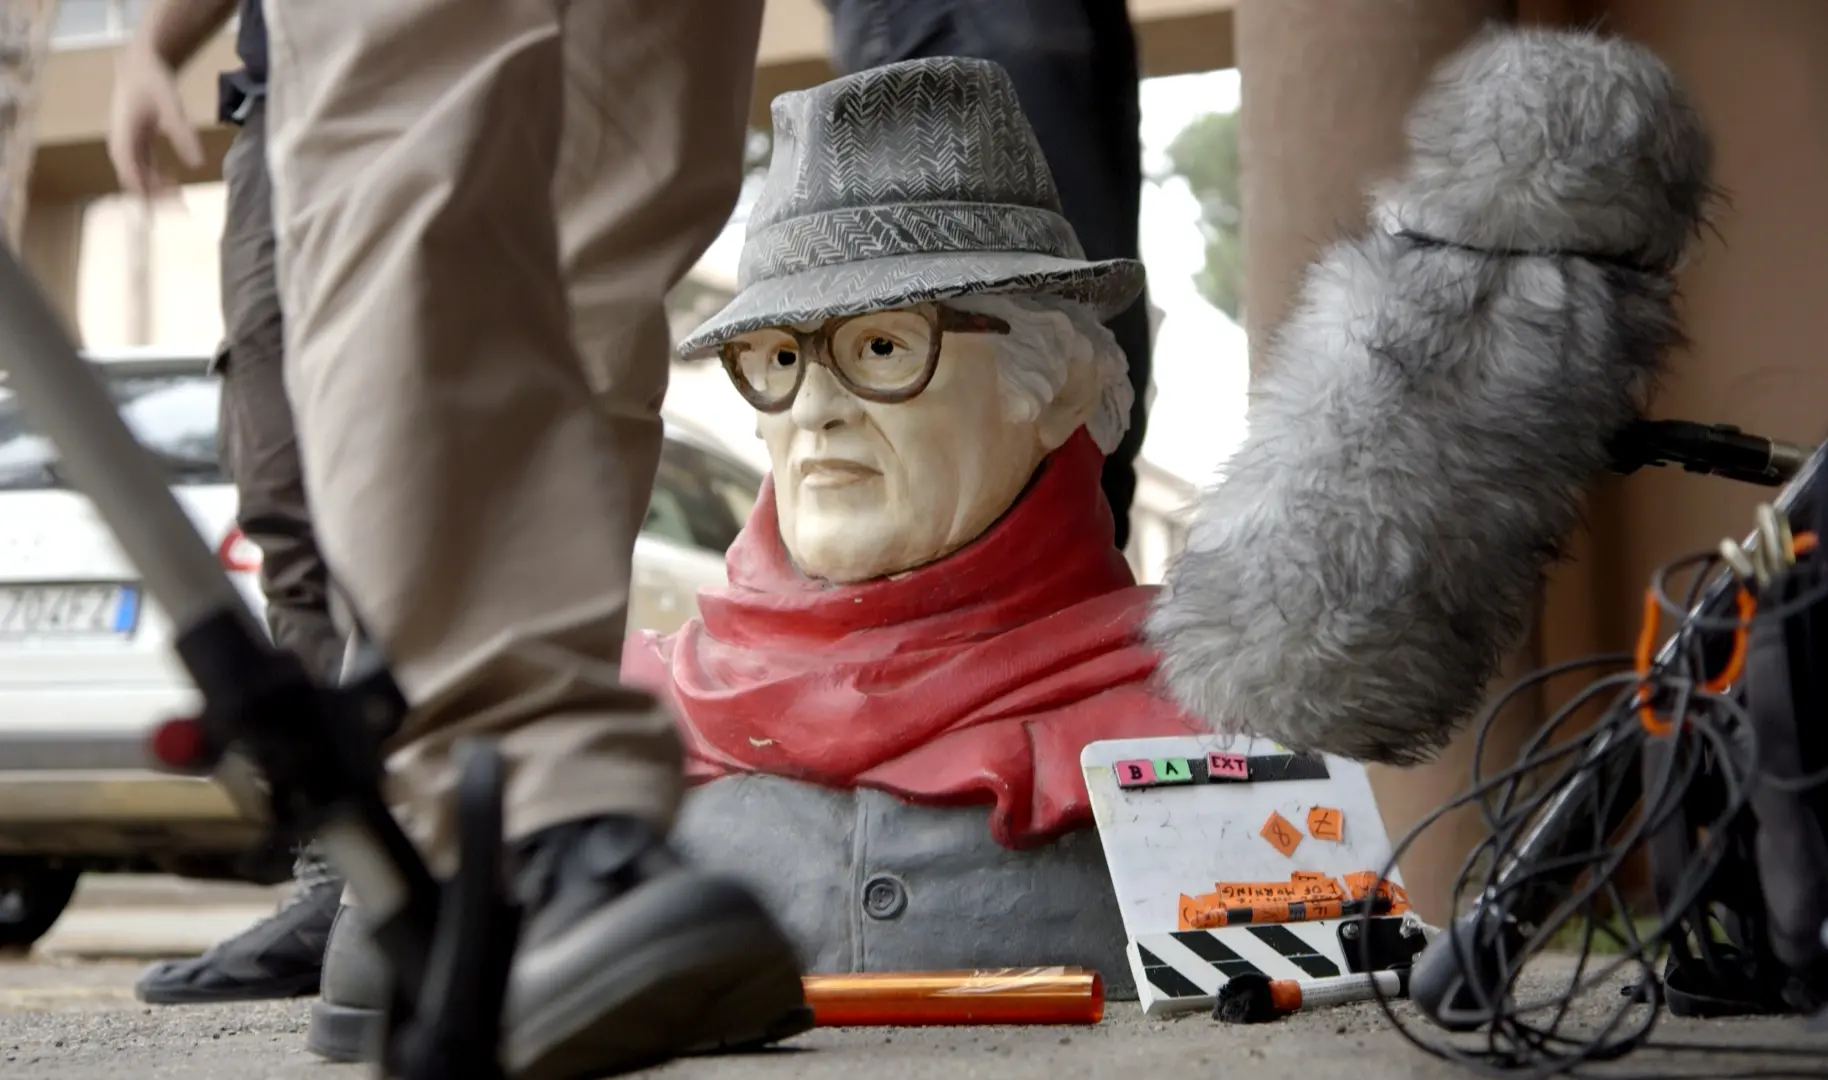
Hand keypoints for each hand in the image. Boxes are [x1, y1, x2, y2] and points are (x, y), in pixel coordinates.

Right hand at [107, 42, 203, 196]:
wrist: (140, 66)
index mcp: (123, 137)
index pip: (130, 173)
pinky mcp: (135, 144)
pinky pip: (143, 168)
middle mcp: (121, 144)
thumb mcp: (171, 105)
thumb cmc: (153, 83)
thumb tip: (198, 165)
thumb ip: (183, 133)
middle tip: (180, 210)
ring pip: (138, 176)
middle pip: (133, 179)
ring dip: (156, 190)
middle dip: (153, 198)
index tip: (165, 206)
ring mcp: (127, 145)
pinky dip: (156, 179)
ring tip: (180, 202)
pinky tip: (174, 184)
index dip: (146, 192)